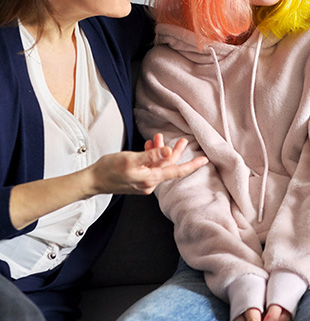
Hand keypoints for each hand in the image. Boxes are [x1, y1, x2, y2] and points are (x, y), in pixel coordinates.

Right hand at [88, 133, 207, 196]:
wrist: (92, 181)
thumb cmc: (109, 169)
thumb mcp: (132, 159)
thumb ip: (152, 155)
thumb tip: (169, 152)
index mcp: (150, 179)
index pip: (176, 171)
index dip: (192, 165)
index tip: (204, 160)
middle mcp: (150, 183)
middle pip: (168, 167)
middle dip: (175, 152)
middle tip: (182, 140)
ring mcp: (144, 183)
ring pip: (158, 165)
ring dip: (160, 151)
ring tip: (158, 137)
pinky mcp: (138, 180)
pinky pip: (150, 167)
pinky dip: (151, 156)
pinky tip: (148, 146)